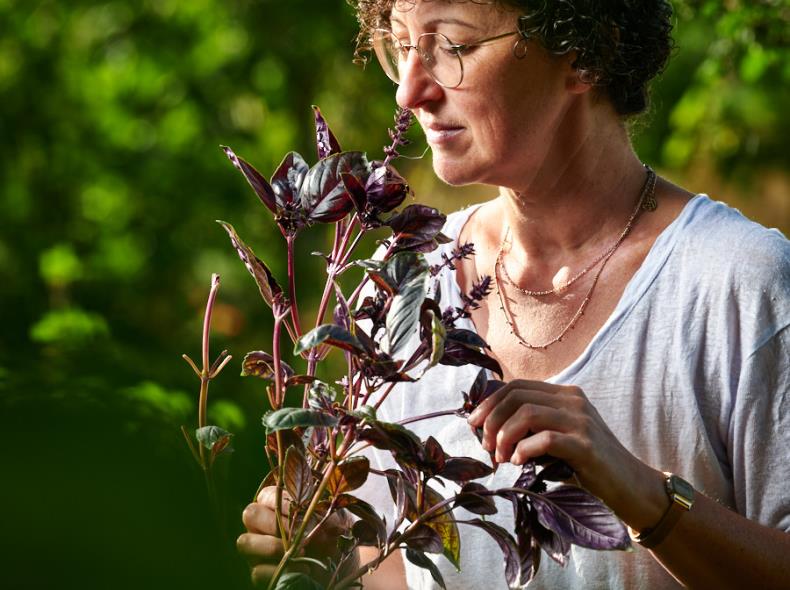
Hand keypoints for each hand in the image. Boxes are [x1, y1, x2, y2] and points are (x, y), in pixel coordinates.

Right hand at [237, 486, 354, 586]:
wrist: (341, 567)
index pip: (268, 495)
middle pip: (250, 514)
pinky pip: (256, 571)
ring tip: (300, 553)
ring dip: (272, 547)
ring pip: (245, 542)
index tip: (303, 513)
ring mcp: (258, 549)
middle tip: (300, 536)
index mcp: (278, 505)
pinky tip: (300, 569)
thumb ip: (320, 513)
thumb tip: (309, 516)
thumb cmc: (334, 537)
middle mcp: (262, 525)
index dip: (283, 503)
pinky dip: (278, 570)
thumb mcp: (334, 521)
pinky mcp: (260, 573)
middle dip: (275, 525)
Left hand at [467, 380, 665, 527]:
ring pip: (527, 414)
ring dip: (504, 436)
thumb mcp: (558, 436)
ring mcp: (582, 421)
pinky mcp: (586, 445)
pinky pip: (545, 439)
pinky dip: (524, 449)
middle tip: (484, 445)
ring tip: (500, 457)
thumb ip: (532, 426)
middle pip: (516, 397)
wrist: (629, 486)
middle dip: (492, 420)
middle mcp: (573, 400)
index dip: (489, 403)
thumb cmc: (586, 464)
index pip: (516, 386)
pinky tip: (518, 462)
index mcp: (564, 394)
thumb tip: (486, 427)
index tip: (473, 424)